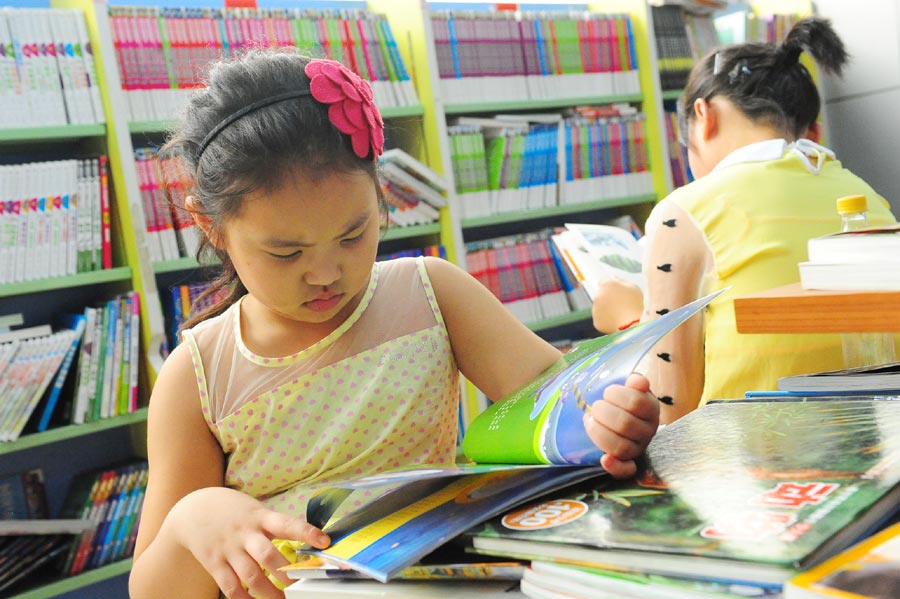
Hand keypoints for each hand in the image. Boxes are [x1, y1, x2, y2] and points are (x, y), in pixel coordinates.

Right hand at [168, 487, 329, 598]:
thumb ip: (273, 524)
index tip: (324, 541)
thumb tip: (302, 540)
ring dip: (268, 592)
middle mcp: (245, 533)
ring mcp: (228, 549)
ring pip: (251, 576)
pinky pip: (230, 586)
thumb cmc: (232, 510)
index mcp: (260, 517)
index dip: (306, 532)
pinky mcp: (213, 562)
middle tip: (302, 585)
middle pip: (268, 556)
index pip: (287, 523)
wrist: (192, 509)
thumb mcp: (254, 509)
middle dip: (287, 574)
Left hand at [582, 373, 658, 478]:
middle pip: (625, 424)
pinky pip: (626, 471)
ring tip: (590, 421)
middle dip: (602, 412)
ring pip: (621, 446)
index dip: (615, 395)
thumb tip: (638, 381)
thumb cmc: (622, 402)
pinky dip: (615, 466)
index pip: (635, 402)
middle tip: (595, 408)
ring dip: (598, 432)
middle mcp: (648, 431)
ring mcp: (639, 449)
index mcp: (651, 409)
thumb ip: (635, 383)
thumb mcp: (631, 389)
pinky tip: (604, 459)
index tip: (607, 393)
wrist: (620, 418)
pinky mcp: (628, 464)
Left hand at [592, 279, 643, 333]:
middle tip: (621, 304)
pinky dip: (607, 320)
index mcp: (606, 285)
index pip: (603, 281)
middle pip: (601, 294)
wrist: (634, 326)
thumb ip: (621, 281)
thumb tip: (613, 278)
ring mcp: (595, 310)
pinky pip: (601, 319)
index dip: (610, 286)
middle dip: (608, 298)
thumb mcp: (633, 288)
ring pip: (600, 307)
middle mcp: (598, 296)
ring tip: (621, 314)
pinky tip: (618, 321)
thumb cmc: (636, 305)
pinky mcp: (596, 322)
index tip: (615, 291)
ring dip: (607, 309)